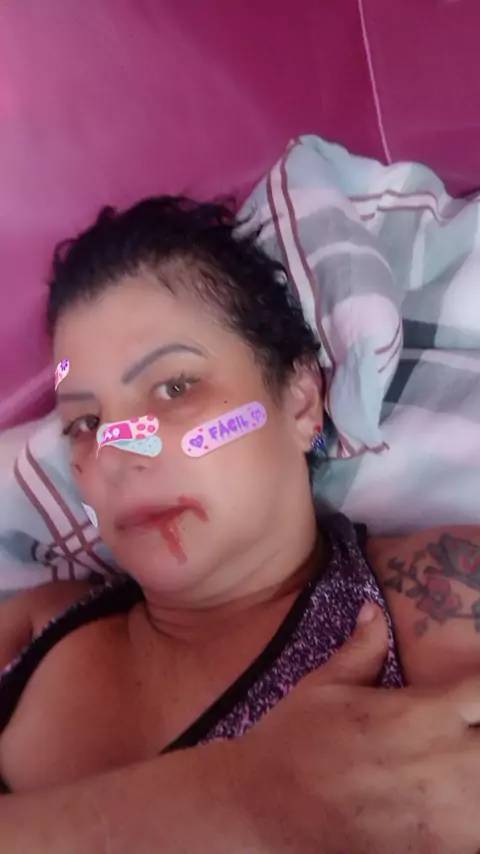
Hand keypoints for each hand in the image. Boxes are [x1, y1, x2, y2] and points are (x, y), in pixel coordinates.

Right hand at [234, 603, 479, 853]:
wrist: (261, 811)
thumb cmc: (292, 742)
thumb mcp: (324, 686)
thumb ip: (362, 648)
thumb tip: (373, 609)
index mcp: (423, 714)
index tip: (474, 688)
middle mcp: (446, 763)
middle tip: (468, 724)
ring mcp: (449, 817)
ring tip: (463, 764)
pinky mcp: (438, 852)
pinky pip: (479, 835)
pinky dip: (475, 816)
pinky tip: (458, 804)